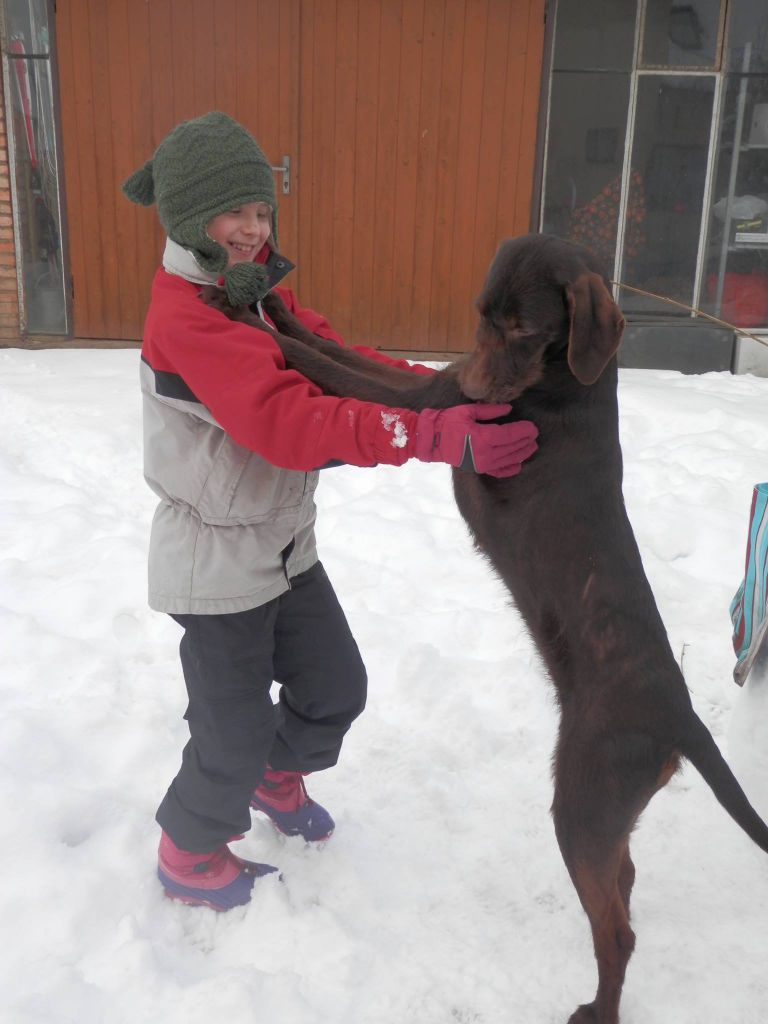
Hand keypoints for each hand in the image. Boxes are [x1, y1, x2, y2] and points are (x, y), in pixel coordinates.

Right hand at [415, 403, 537, 477]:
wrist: (432, 440)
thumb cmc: (448, 422)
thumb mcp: (468, 411)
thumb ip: (490, 410)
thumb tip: (509, 409)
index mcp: (483, 437)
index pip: (510, 434)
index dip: (523, 431)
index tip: (533, 428)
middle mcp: (485, 453)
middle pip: (512, 448)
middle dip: (526, 441)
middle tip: (535, 435)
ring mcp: (482, 463)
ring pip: (509, 460)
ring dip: (522, 454)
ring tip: (531, 447)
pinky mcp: (478, 469)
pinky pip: (498, 472)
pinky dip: (509, 469)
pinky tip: (518, 465)